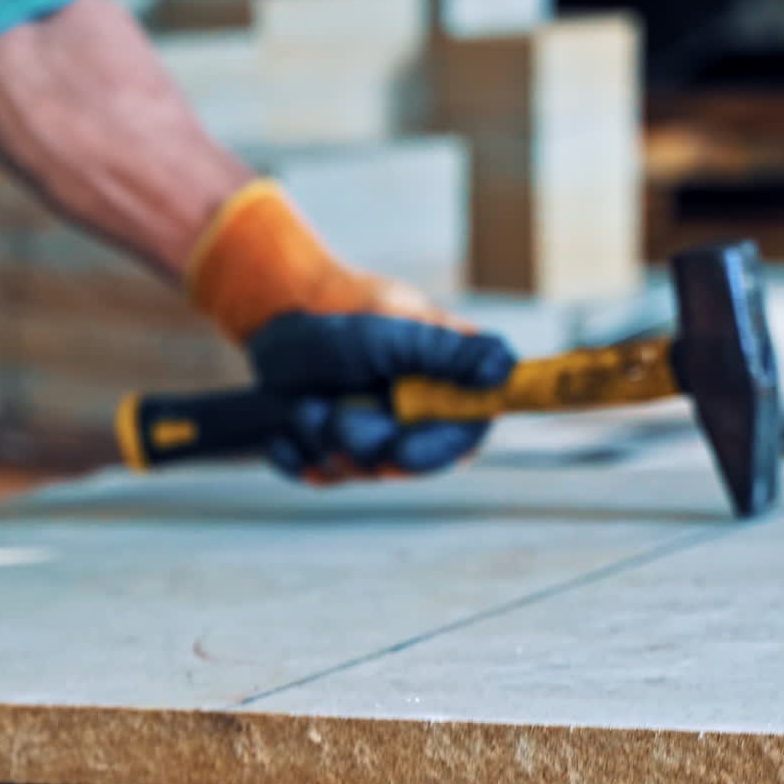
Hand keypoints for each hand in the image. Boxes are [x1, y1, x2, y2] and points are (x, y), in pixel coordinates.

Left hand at [248, 311, 514, 482]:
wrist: (279, 310)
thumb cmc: (346, 312)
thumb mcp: (398, 329)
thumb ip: (449, 353)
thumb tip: (504, 369)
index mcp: (444, 387)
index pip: (461, 437)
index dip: (434, 453)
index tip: (401, 451)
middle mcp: (412, 419)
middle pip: (402, 463)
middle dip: (364, 442)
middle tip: (340, 415)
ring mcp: (369, 437)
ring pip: (354, 470)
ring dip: (324, 438)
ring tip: (307, 402)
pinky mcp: (328, 451)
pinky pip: (314, 473)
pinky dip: (294, 454)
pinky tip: (287, 425)